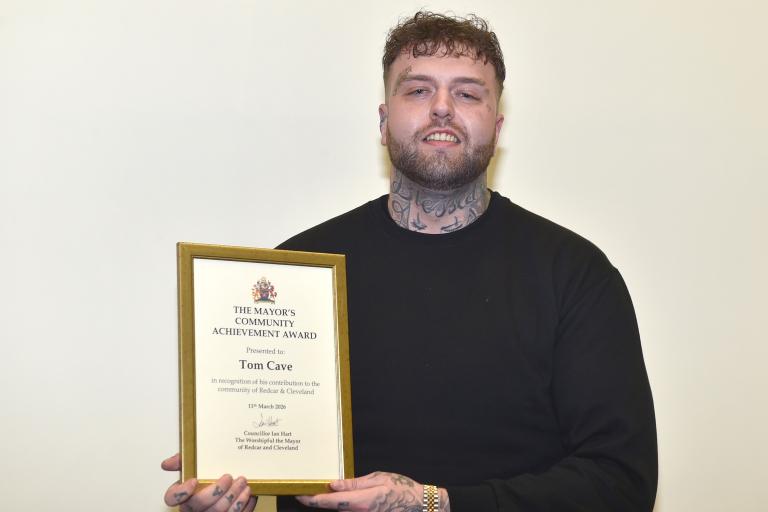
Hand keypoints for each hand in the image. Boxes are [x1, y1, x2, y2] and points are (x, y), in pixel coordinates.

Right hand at [161, 453, 256, 511]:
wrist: (229, 484)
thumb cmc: (209, 478)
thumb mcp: (195, 466)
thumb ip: (183, 460)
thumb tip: (168, 463)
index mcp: (184, 495)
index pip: (171, 498)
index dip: (181, 491)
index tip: (194, 480)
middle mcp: (194, 509)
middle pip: (199, 504)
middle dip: (216, 490)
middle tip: (229, 477)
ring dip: (233, 497)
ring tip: (243, 483)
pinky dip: (243, 505)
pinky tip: (248, 495)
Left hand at [296, 471, 448, 511]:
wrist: (416, 505)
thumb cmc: (399, 489)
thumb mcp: (377, 479)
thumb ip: (353, 484)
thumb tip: (333, 484)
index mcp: (360, 501)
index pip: (329, 502)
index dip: (312, 499)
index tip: (299, 494)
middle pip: (331, 508)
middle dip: (318, 500)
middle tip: (305, 490)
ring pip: (340, 511)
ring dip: (330, 503)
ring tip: (320, 492)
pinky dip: (342, 505)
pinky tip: (339, 497)